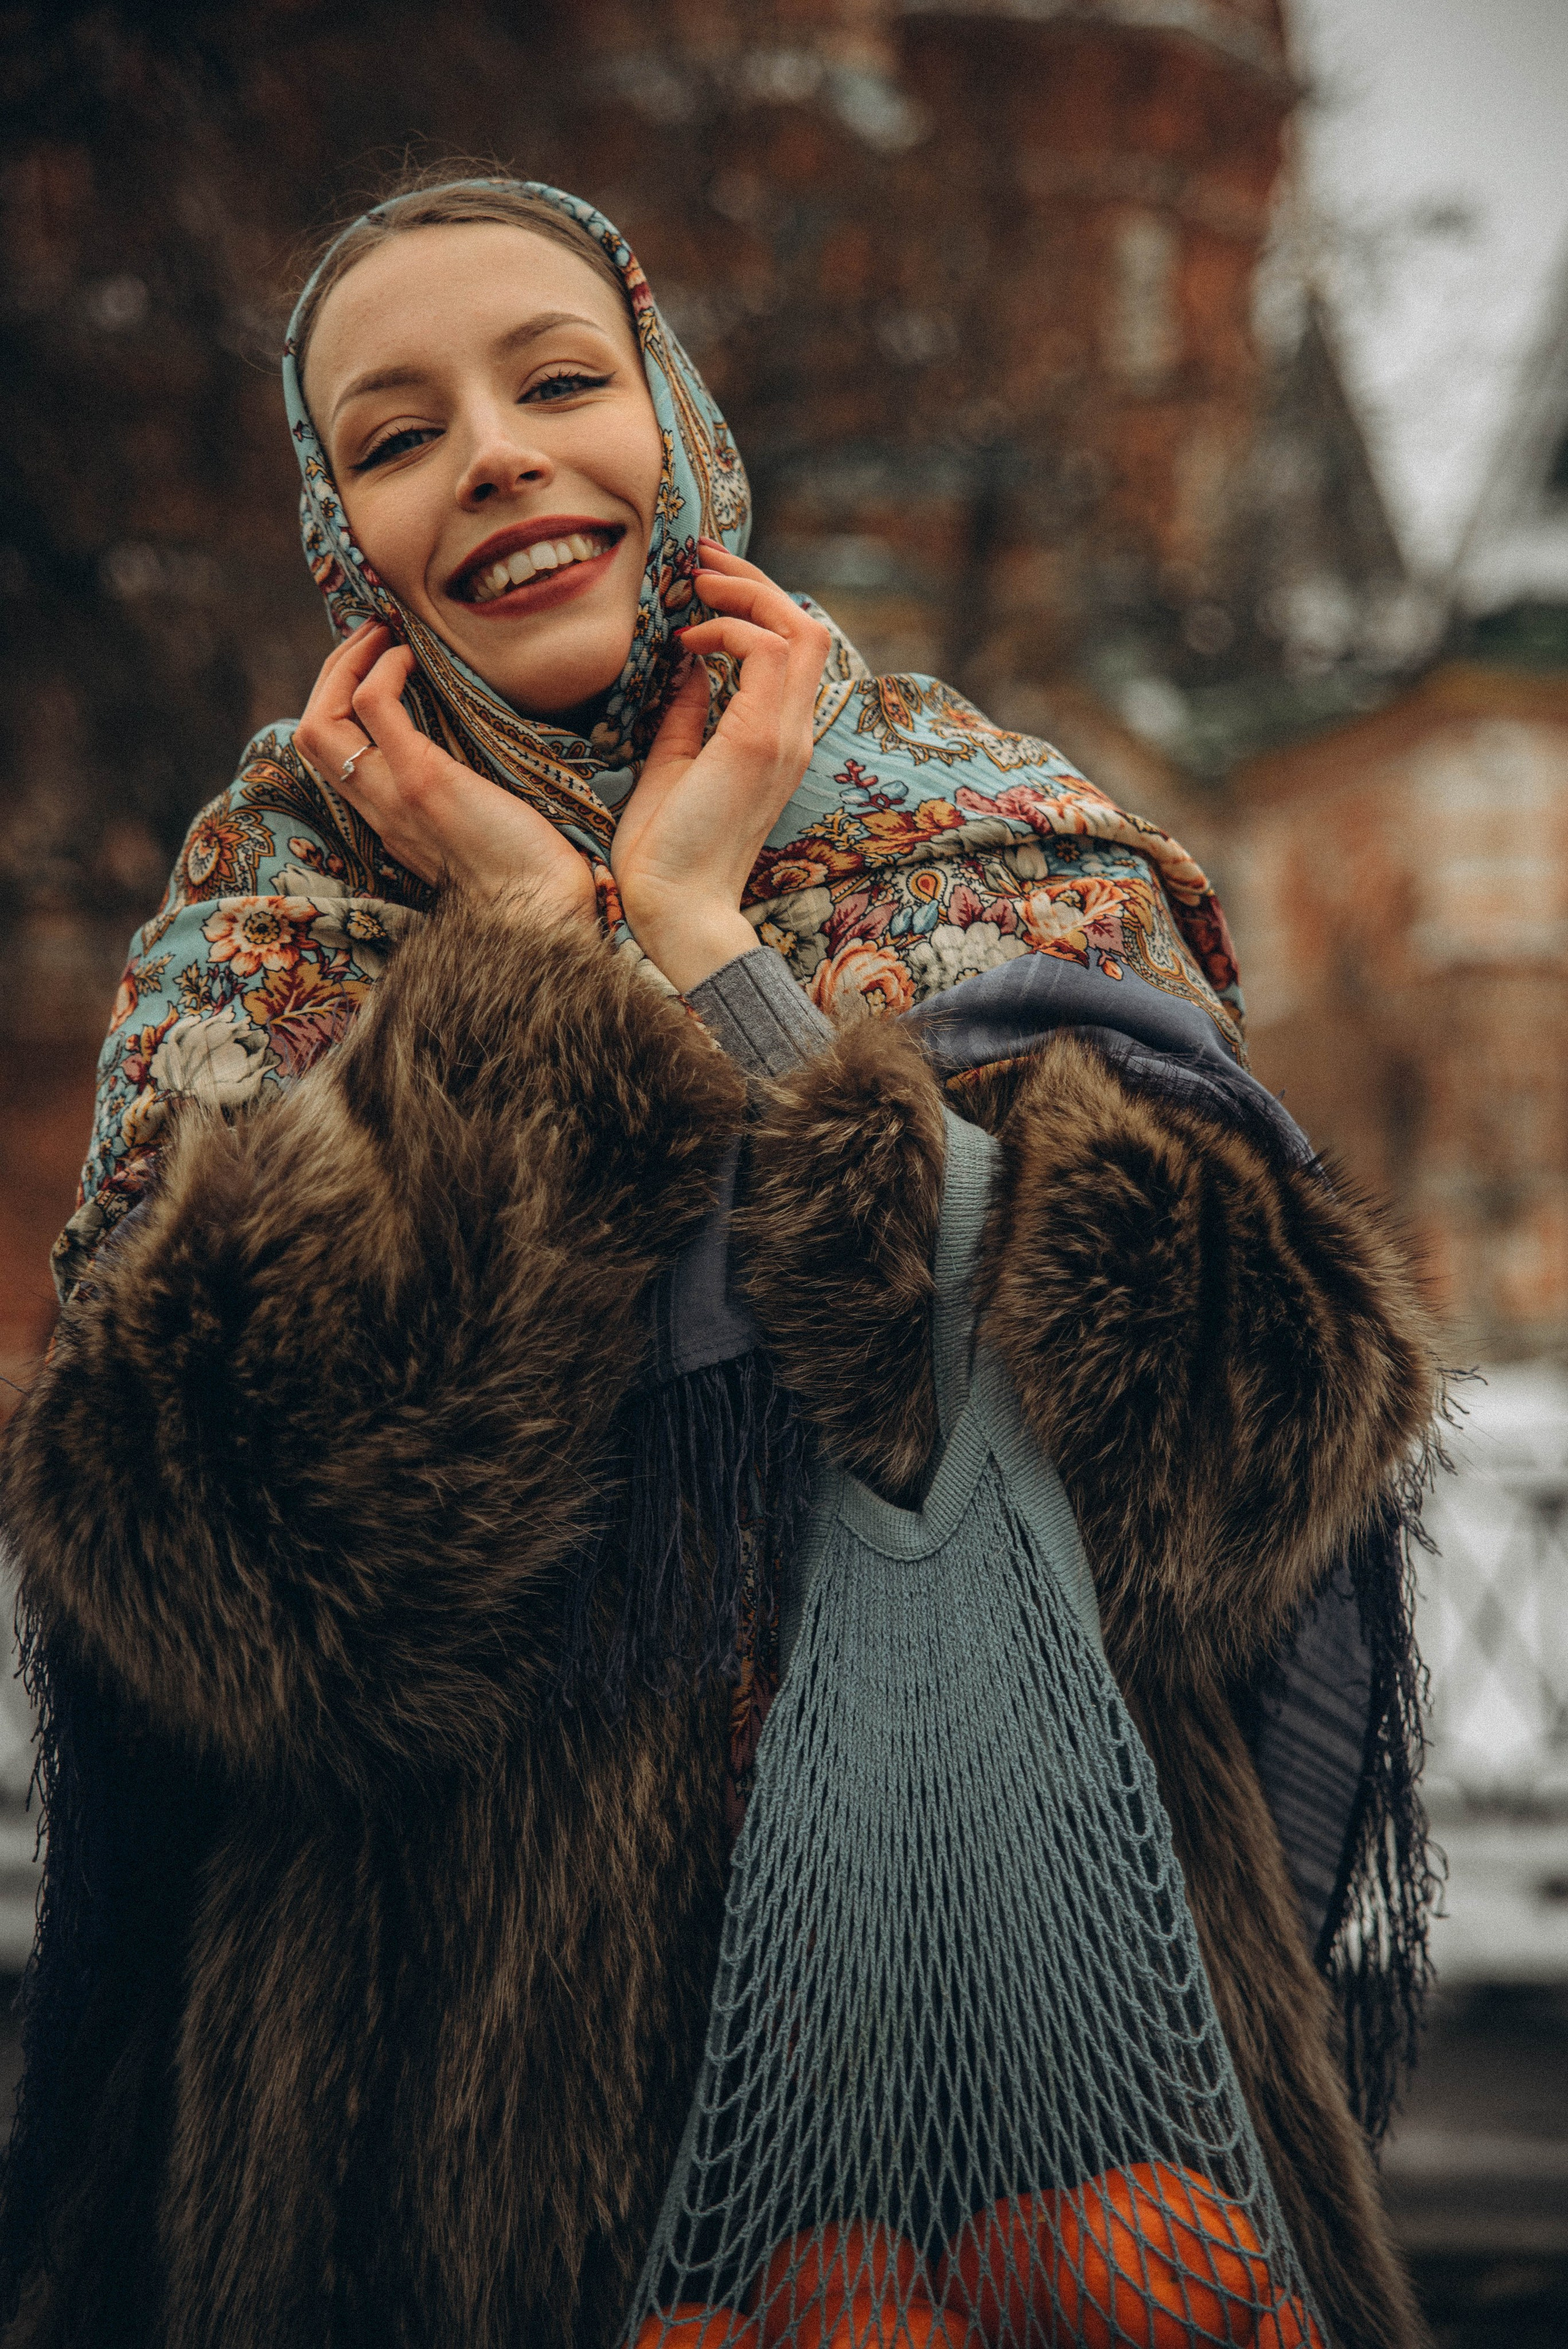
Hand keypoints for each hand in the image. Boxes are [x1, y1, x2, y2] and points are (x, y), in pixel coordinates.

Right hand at [292, 623, 596, 926]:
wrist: (546, 911)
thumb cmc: (531, 870)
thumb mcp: (480, 825)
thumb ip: (458, 792)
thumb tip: (476, 748)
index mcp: (389, 821)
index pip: (331, 757)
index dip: (337, 701)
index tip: (372, 664)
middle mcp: (378, 811)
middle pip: (311, 733)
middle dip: (333, 672)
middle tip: (369, 633)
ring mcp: (394, 796)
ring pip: (322, 720)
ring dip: (347, 663)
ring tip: (382, 632)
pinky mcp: (422, 781)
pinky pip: (374, 708)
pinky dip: (383, 670)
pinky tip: (412, 656)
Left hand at [612, 541, 829, 992]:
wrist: (674, 907)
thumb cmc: (666, 851)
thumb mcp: (672, 764)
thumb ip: (689, 716)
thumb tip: (689, 670)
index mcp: (775, 742)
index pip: (789, 652)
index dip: (752, 605)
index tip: (700, 586)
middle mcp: (791, 736)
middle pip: (805, 628)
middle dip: (754, 582)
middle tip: (702, 560)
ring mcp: (781, 738)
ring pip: (798, 630)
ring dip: (746, 595)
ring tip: (698, 585)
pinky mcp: (758, 741)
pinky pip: (765, 654)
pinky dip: (729, 631)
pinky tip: (689, 643)